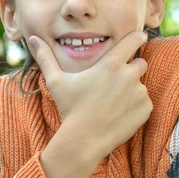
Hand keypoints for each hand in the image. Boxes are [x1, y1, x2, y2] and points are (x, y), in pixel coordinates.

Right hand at [28, 31, 151, 158]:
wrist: (84, 140)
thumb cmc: (69, 109)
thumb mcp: (56, 82)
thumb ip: (46, 58)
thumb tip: (32, 39)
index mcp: (111, 64)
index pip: (134, 40)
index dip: (137, 37)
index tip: (139, 37)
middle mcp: (128, 75)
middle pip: (140, 62)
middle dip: (131, 68)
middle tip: (115, 82)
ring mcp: (139, 92)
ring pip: (141, 84)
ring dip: (132, 89)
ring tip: (113, 103)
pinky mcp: (145, 108)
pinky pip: (144, 102)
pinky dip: (136, 106)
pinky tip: (119, 114)